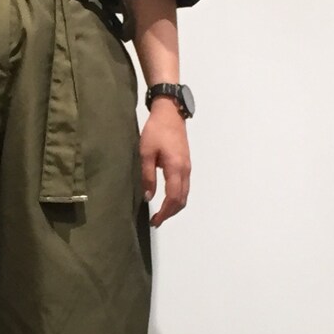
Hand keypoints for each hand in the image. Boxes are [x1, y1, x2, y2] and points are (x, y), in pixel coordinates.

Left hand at [139, 99, 190, 226]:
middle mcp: (185, 170)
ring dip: (174, 206)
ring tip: (160, 212)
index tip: (155, 220)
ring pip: (185, 194)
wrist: (170, 113)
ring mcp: (187, 167)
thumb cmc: (156, 131)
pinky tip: (166, 198)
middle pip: (182, 200)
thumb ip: (147, 176)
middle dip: (170, 213)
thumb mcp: (146, 153)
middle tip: (156, 220)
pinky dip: (177, 197)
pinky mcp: (186, 163)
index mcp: (175, 168)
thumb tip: (148, 197)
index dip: (165, 212)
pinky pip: (184, 186)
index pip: (173, 198)